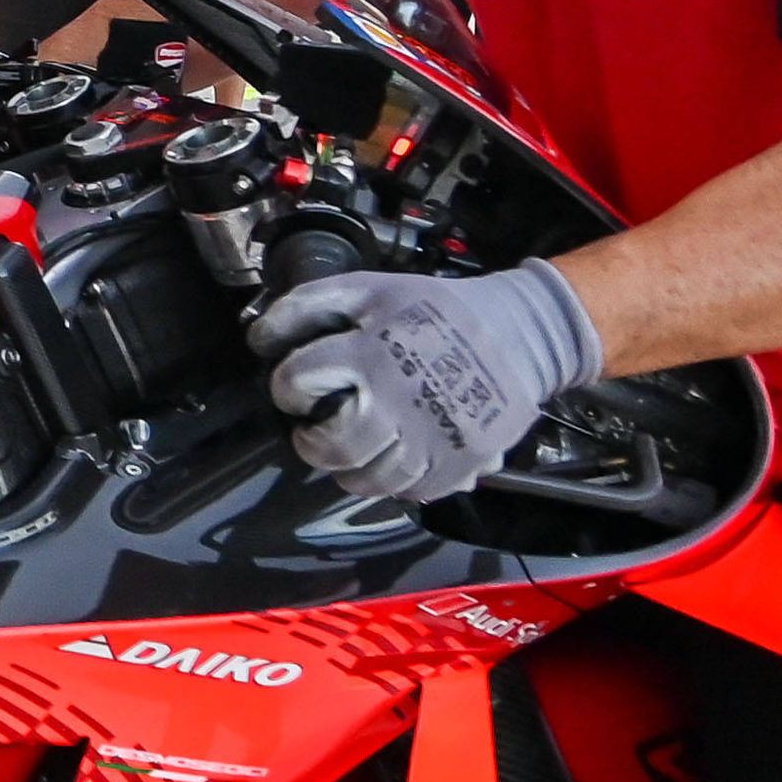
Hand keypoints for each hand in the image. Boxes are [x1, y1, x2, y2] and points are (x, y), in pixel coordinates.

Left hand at [250, 261, 603, 504]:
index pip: (299, 382)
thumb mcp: (372, 288)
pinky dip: (391, 480)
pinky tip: (390, 455)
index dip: (287, 385)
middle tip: (316, 427)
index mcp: (373, 353)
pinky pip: (407, 492)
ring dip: (348, 466)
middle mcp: (399, 402)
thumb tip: (261, 336)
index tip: (296, 385)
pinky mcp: (458, 466)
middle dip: (312, 440)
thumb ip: (310, 306)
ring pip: (365, 479)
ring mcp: (431, 440)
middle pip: (330, 446)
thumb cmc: (438, 310)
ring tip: (354, 442)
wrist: (520, 334)